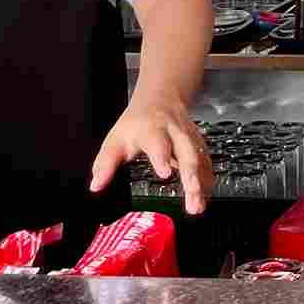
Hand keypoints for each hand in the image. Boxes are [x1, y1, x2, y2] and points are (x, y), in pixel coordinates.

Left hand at [90, 96, 210, 215]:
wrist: (162, 97)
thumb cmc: (137, 123)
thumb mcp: (116, 138)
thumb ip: (106, 163)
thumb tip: (96, 185)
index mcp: (152, 129)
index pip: (158, 142)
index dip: (162, 156)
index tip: (165, 172)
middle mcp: (175, 132)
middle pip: (186, 150)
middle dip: (191, 172)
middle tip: (192, 192)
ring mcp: (189, 137)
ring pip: (199, 158)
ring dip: (201, 182)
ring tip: (197, 206)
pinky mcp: (198, 144)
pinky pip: (205, 163)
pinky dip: (207, 181)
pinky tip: (204, 198)